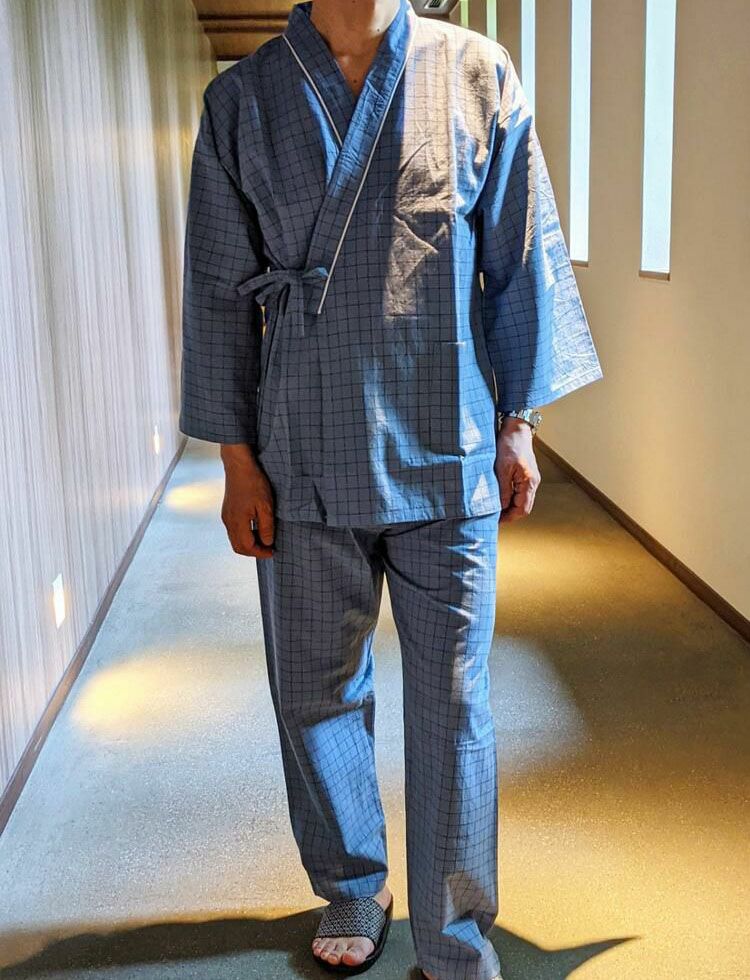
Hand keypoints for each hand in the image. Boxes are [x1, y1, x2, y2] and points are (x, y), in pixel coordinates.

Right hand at [219, 443, 274, 557]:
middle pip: (238, 547)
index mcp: (237, 522)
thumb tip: (267, 543)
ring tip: (263, 538)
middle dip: (253, 551)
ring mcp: (226, 516)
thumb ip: (266, 527)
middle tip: (268, 548)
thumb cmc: (253, 483)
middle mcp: (229, 522)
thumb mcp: (266, 506)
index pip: (247, 547)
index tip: (272, 551)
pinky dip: (244, 535)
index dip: (260, 552)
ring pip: (234, 540)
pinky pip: (233, 530)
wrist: (239, 465)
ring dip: (248, 543)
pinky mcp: (227, 511)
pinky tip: (255, 528)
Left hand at [495, 418, 541, 522]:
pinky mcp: (526, 474)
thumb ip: (503, 489)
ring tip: (496, 508)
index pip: (522, 509)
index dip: (509, 517)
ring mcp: (531, 478)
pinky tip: (501, 496)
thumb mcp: (502, 468)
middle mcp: (533, 482)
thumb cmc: (510, 444)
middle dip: (510, 514)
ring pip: (523, 500)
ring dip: (511, 506)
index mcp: (529, 482)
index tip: (496, 520)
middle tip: (495, 517)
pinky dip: (512, 498)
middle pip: (524, 507)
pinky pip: (521, 492)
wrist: (516, 428)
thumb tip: (501, 507)